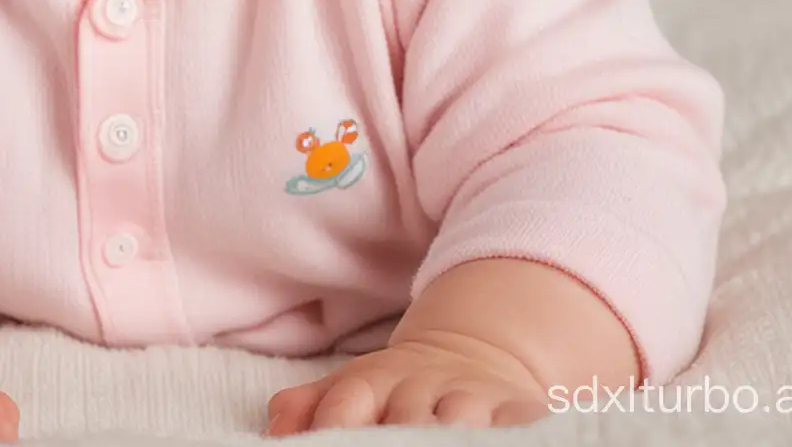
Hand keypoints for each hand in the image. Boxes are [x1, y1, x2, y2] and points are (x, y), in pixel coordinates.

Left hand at [265, 333, 549, 431]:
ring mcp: (471, 397)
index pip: (347, 406)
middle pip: (403, 422)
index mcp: (374, 381)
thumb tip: (275, 429)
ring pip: (459, 423)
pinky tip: (493, 443)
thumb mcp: (354, 387)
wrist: (474, 353)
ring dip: (446, 440)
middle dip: (394, 444)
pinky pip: (514, 425)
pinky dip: (503, 435)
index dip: (334, 431)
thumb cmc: (399, 387)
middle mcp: (421, 386)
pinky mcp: (516, 408)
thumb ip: (311, 407)